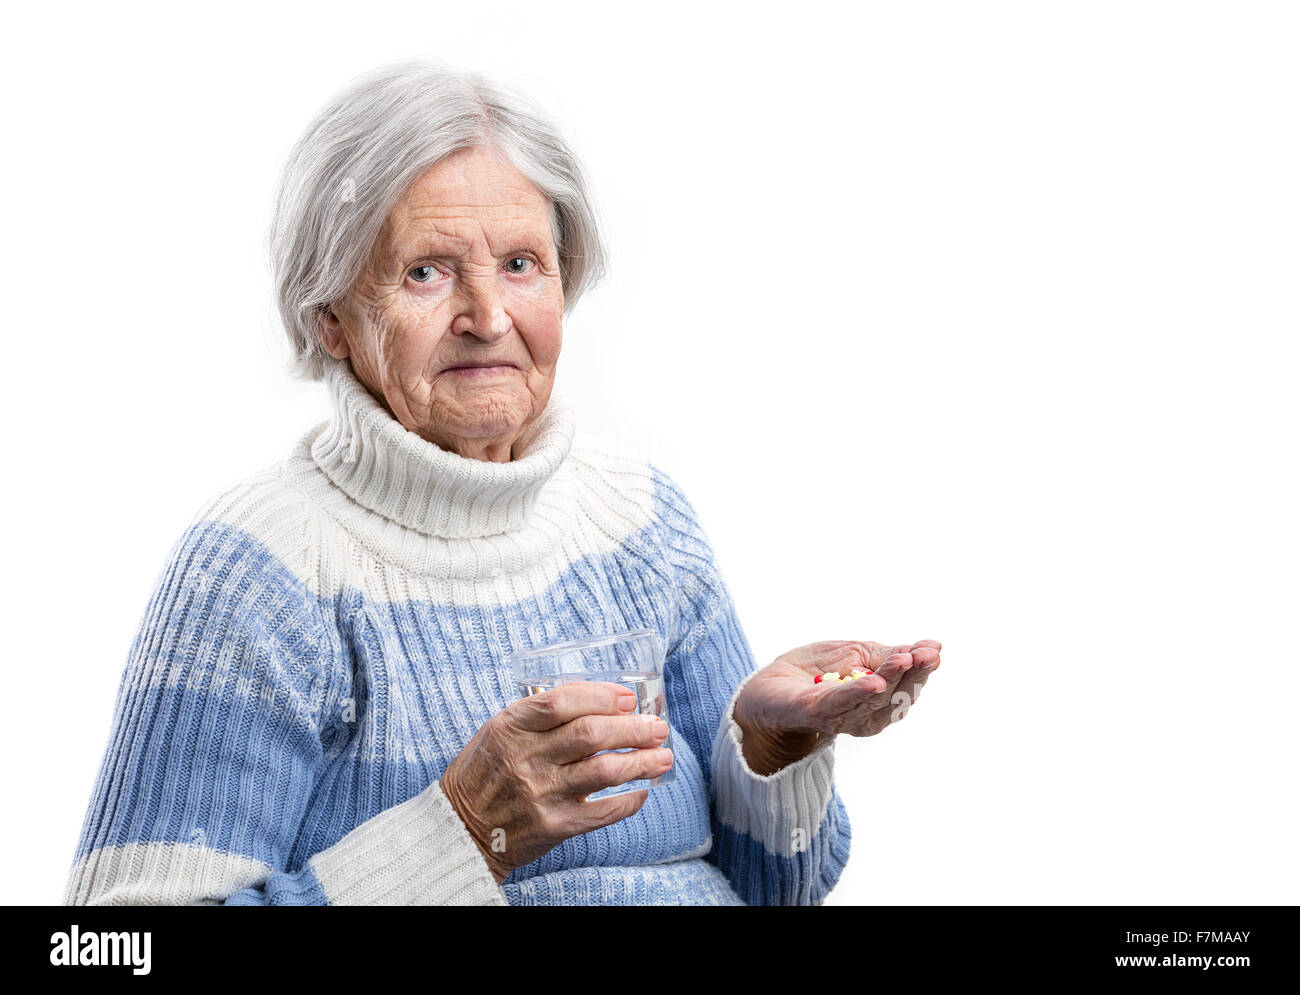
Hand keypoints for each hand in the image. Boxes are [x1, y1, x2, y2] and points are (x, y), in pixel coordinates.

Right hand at [439, 681, 673, 883]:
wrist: (460, 830)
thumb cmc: (485, 773)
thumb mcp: (498, 732)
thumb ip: (540, 717)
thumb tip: (604, 702)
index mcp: (510, 728)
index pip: (563, 701)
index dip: (602, 696)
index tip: (628, 699)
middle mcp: (525, 759)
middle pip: (592, 734)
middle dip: (634, 728)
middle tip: (657, 727)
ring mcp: (541, 794)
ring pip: (606, 770)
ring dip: (642, 761)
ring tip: (663, 756)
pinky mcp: (554, 826)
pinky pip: (604, 811)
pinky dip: (630, 799)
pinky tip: (642, 790)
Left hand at [732, 639, 942, 773]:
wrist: (769, 686)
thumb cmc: (816, 671)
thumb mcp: (859, 654)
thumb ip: (891, 654)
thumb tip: (934, 647)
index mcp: (880, 699)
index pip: (907, 684)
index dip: (922, 668)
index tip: (935, 650)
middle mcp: (866, 714)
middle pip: (897, 695)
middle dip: (913, 673)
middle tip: (926, 654)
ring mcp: (842, 716)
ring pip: (873, 699)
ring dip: (891, 678)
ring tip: (904, 659)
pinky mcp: (815, 712)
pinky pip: (840, 704)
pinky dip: (858, 694)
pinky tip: (872, 683)